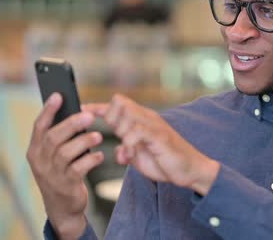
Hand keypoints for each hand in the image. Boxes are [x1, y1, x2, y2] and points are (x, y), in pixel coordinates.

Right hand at [26, 93, 103, 238]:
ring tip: (98, 136)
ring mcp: (51, 174)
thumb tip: (76, 113)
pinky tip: (99, 156)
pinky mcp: (65, 186)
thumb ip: (60, 138)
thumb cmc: (60, 175)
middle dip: (72, 124)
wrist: (62, 208)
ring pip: (65, 152)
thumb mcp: (53, 156)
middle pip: (53, 137)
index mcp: (35, 150)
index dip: (48, 110)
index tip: (58, 95)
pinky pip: (78, 169)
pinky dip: (90, 160)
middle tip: (89, 116)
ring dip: (84, 141)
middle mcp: (40, 161)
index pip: (38, 126)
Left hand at [83, 94, 219, 194]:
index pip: (116, 106)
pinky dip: (129, 143)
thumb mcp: (140, 157)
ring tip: (128, 152)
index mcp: (141, 120)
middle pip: (118, 103)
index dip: (97, 107)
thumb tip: (118, 152)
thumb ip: (128, 152)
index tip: (81, 110)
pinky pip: (136, 131)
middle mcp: (146, 118)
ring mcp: (154, 125)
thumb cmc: (166, 162)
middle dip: (110, 119)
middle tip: (115, 137)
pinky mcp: (159, 135)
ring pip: (126, 115)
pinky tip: (131, 154)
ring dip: (121, 134)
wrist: (191, 170)